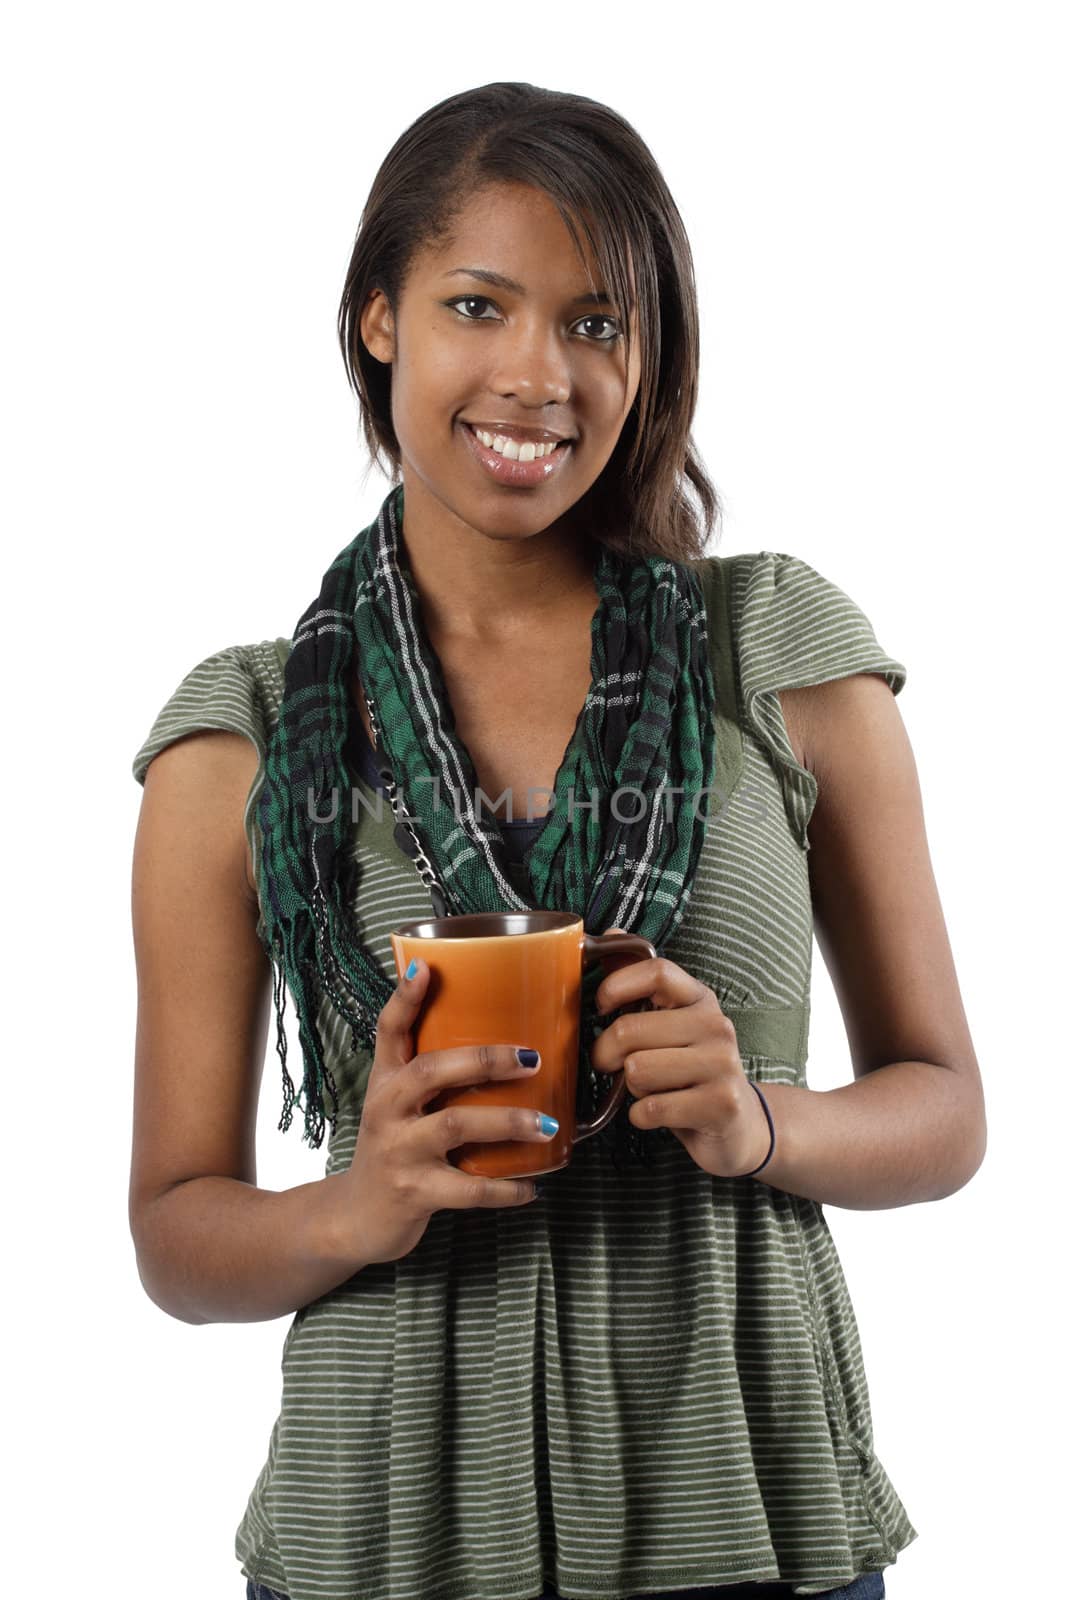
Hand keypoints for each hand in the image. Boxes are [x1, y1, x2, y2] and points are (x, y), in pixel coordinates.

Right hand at [333, 960, 553, 1265]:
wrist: (355, 1217)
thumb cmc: (394, 1149)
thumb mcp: (399, 1105)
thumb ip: (435, 1075)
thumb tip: (503, 1042)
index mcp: (386, 1080)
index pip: (389, 1030)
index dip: (404, 998)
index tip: (426, 967)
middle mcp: (386, 1109)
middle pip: (431, 1070)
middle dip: (485, 1059)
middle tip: (533, 1057)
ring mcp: (398, 1151)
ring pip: (455, 1125)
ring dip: (507, 1122)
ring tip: (547, 1124)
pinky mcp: (413, 1193)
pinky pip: (467, 1190)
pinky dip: (504, 1189)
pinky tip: (532, 1186)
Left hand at [591, 929, 772, 1178]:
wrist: (739, 1124)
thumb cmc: (690, 1070)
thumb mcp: (669, 1023)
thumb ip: (639, 982)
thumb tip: (610, 934)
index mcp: (699, 999)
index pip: (657, 972)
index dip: (617, 985)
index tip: (600, 1006)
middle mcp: (716, 1026)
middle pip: (630, 1029)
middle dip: (606, 1053)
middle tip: (610, 1064)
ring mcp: (723, 1065)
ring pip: (638, 1070)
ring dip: (630, 1087)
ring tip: (648, 1088)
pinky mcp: (721, 1105)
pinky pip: (651, 1108)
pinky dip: (641, 1116)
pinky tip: (657, 1113)